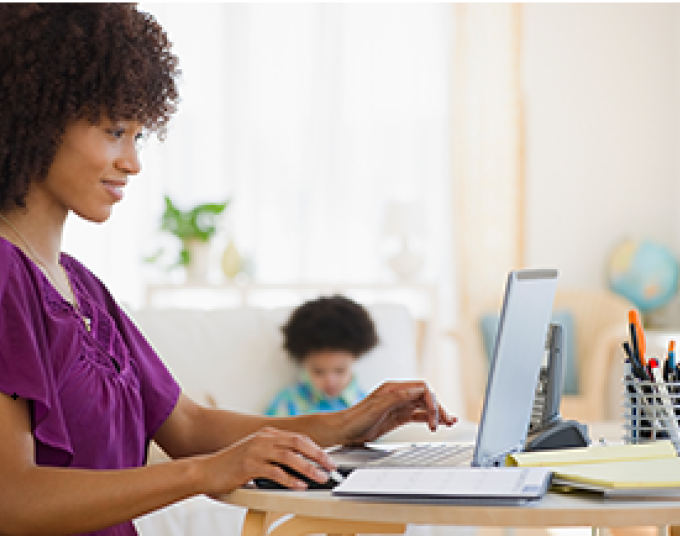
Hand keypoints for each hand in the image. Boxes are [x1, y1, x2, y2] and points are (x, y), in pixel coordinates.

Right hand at [199, 426, 335, 494]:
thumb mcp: (256, 453)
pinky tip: (300, 486)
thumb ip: (274, 453)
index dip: (316, 448)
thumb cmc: (232, 465)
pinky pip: (275, 472)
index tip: (328, 459)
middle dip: (318, 455)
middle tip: (331, 467)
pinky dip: (290, 479)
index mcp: (267, 434)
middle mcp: (263, 439)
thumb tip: (299, 463)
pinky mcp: (249, 466)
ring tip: (320, 477)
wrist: (206, 470)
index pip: (298, 437)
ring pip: (290, 457)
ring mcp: (256, 451)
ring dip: (308, 468)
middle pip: (298, 443)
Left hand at [339, 381, 456, 444]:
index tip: (434, 415)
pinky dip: (429, 419)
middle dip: (438, 408)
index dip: (432, 400)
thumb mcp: (376, 408)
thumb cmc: (356, 419)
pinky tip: (437, 424)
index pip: (422, 388)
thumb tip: (416, 391)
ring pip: (425, 406)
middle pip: (426, 397)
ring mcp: (399, 406)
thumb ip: (396, 398)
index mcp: (393, 388)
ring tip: (449, 423)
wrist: (344, 431)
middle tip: (446, 422)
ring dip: (437, 414)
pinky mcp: (399, 416)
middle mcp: (398, 395)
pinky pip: (418, 415)